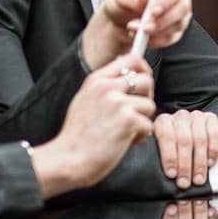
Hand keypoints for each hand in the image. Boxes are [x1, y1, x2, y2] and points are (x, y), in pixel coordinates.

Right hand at [33, 57, 156, 198]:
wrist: (67, 160)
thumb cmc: (76, 136)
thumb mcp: (85, 100)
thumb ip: (104, 85)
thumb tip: (126, 72)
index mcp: (97, 79)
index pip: (131, 59)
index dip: (143, 70)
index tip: (142, 85)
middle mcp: (107, 87)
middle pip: (147, 80)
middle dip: (147, 98)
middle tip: (136, 114)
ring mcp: (118, 103)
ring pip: (150, 105)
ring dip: (142, 121)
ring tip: (125, 132)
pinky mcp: (128, 120)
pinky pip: (148, 125)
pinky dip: (140, 137)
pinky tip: (123, 143)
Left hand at [80, 0, 194, 69]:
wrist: (121, 20)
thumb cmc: (124, 1)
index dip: (167, 0)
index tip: (153, 11)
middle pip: (182, 8)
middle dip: (162, 21)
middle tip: (144, 28)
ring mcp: (181, 14)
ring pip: (177, 25)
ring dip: (155, 32)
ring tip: (135, 30)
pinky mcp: (177, 31)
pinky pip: (170, 38)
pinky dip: (154, 40)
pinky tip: (141, 37)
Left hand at [154, 109, 217, 188]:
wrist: (188, 134)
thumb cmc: (172, 147)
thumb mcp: (159, 149)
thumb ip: (156, 156)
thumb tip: (152, 173)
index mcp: (163, 121)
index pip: (166, 136)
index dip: (169, 156)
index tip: (172, 174)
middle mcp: (180, 116)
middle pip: (184, 140)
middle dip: (185, 164)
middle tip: (185, 182)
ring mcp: (197, 116)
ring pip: (199, 139)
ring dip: (199, 162)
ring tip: (198, 179)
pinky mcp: (211, 118)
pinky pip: (214, 134)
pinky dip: (212, 151)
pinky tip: (209, 164)